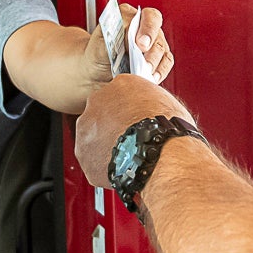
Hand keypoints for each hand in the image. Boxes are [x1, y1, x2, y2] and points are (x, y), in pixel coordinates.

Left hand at [75, 74, 194, 185]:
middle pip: (100, 114)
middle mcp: (96, 104)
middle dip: (112, 126)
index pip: (117, 94)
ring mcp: (86, 131)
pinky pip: (93, 162)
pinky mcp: (85, 157)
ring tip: (128, 156)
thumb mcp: (163, 100)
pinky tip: (123, 167)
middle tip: (130, 138)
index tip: (133, 119)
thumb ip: (146, 100)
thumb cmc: (166, 128)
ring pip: (93, 139)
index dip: (126, 110)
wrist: (159, 153)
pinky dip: (104, 166)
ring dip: (106, 146)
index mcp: (118, 85)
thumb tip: (147, 107)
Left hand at [78, 3, 176, 83]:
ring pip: (162, 50)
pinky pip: (166, 63)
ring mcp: (153, 43)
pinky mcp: (158, 58)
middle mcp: (144, 27)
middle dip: (152, 50)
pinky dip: (160, 71)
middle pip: (158, 34)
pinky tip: (152, 78)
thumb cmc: (97, 54)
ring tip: (144, 72)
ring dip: (154, 63)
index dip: (147, 29)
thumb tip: (129, 36)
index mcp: (130, 17)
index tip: (141, 44)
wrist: (97, 72)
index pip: (148, 16)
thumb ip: (114, 36)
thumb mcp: (99, 44)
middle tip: (145, 63)